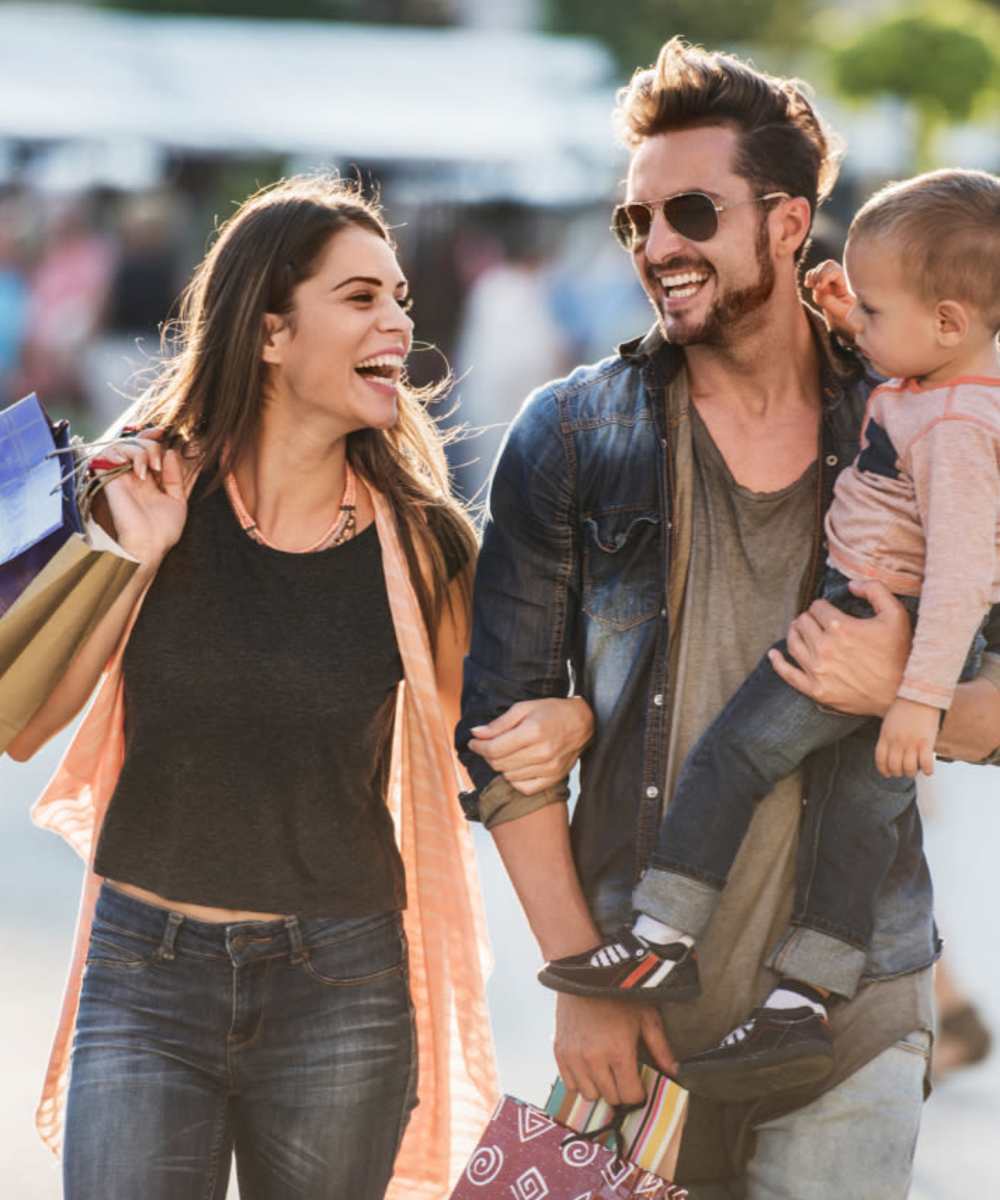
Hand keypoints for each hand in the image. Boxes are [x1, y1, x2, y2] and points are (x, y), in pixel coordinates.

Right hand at [91, 434, 187, 565]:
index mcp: (148, 479)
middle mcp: (132, 475)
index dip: (154, 436)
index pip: (146, 448)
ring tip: (150, 467)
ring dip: (140, 449)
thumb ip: (175, 475)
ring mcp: (120, 476)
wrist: (149, 546)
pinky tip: (139, 470)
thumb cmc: (163, 529)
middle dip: (150, 444)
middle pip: (136, 442)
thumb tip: (171, 452)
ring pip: (123, 444)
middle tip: (159, 464)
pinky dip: (124, 453)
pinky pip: (107, 453)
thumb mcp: (177, 499)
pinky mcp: (108, 479)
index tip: (165, 434)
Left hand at [468, 697, 593, 795]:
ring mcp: (549, 768)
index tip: (474, 742)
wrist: (583, 722)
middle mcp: (541, 752)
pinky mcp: (553, 778)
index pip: (494, 749)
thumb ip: (499, 723)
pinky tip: (517, 766)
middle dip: (487, 755)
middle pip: (499, 763)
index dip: (478, 747)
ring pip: (508, 776)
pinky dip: (515, 779)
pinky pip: (523, 787)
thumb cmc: (552, 712)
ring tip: (506, 753)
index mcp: (533, 732)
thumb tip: (476, 733)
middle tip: (488, 745)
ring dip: (501, 766)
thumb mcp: (524, 708)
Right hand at [554, 993, 675, 1105]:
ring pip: (590, 1095)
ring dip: (600, 1088)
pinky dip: (580, 1081)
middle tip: (623, 1075)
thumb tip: (674, 1071)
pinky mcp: (559, 1052)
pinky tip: (588, 1067)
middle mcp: (594, 1059)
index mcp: (619, 1051)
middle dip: (621, 1090)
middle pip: (611, 1098)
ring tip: (606, 1071)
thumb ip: (660, 1047)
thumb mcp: (646, 1016)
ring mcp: (574, 1057)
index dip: (638, 1093)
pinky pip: (569, 1085)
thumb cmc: (617, 994)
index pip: (630, 1096)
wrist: (583, 974)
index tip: (639, 1085)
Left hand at [769, 581, 910, 715]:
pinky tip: (774, 655)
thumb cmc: (899, 653)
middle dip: (809, 618)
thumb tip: (851, 585)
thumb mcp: (896, 614)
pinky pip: (788, 674)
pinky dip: (778, 662)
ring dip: (794, 633)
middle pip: (802, 623)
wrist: (902, 694)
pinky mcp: (815, 689)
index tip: (829, 612)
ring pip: (793, 643)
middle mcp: (824, 647)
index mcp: (839, 627)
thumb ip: (875, 590)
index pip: (817, 607)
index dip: (823, 606)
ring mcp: (817, 670)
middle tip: (816, 621)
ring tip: (799, 630)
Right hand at [804, 259, 855, 335]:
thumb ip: (830, 302)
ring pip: (821, 268)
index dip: (825, 275)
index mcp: (846, 286)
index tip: (820, 288)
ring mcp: (830, 282)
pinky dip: (810, 276)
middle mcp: (839, 281)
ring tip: (811, 287)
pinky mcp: (823, 286)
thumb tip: (819, 291)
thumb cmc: (849, 319)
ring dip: (813, 276)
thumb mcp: (842, 313)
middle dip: (819, 274)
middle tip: (816, 288)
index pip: (835, 271)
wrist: (849, 324)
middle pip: (828, 265)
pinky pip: (815, 273)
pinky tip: (808, 285)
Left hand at [876, 697, 939, 777]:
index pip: (880, 760)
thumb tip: (889, 752)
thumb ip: (888, 737)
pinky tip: (927, 769)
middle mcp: (897, 742)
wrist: (920, 696)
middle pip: (894, 767)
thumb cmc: (905, 707)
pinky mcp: (926, 742)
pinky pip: (925, 763)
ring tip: (915, 769)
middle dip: (899, 773)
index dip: (884, 770)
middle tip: (904, 770)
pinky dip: (927, 770)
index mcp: (886, 736)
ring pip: (909, 768)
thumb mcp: (889, 723)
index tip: (888, 773)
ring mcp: (911, 743)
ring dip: (912, 772)